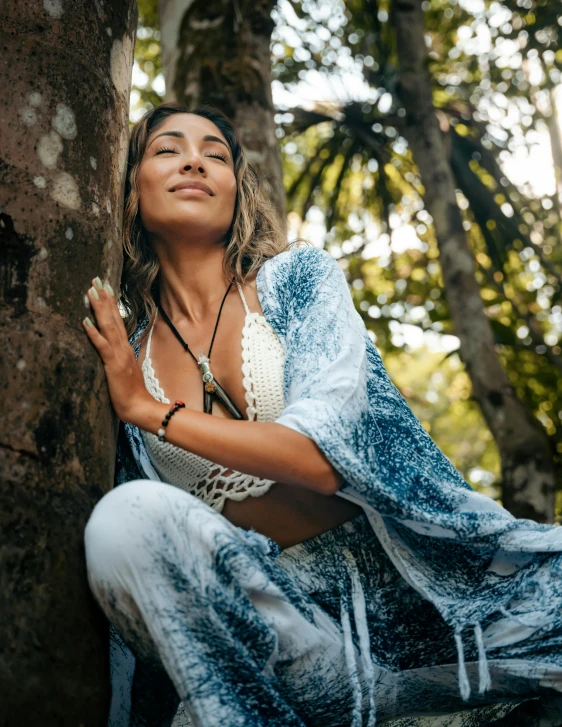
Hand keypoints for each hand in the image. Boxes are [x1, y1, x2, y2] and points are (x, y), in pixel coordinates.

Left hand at [82, 277, 152, 422]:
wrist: (140, 408)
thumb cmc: (132, 394)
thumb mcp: (127, 372)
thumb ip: (122, 360)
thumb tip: (116, 352)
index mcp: (126, 349)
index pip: (117, 322)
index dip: (111, 305)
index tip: (106, 289)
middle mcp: (123, 348)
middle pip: (113, 319)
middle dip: (105, 299)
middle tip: (97, 280)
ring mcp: (119, 355)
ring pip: (108, 326)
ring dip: (99, 308)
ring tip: (92, 291)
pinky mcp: (113, 365)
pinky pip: (102, 346)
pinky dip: (93, 333)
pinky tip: (85, 321)